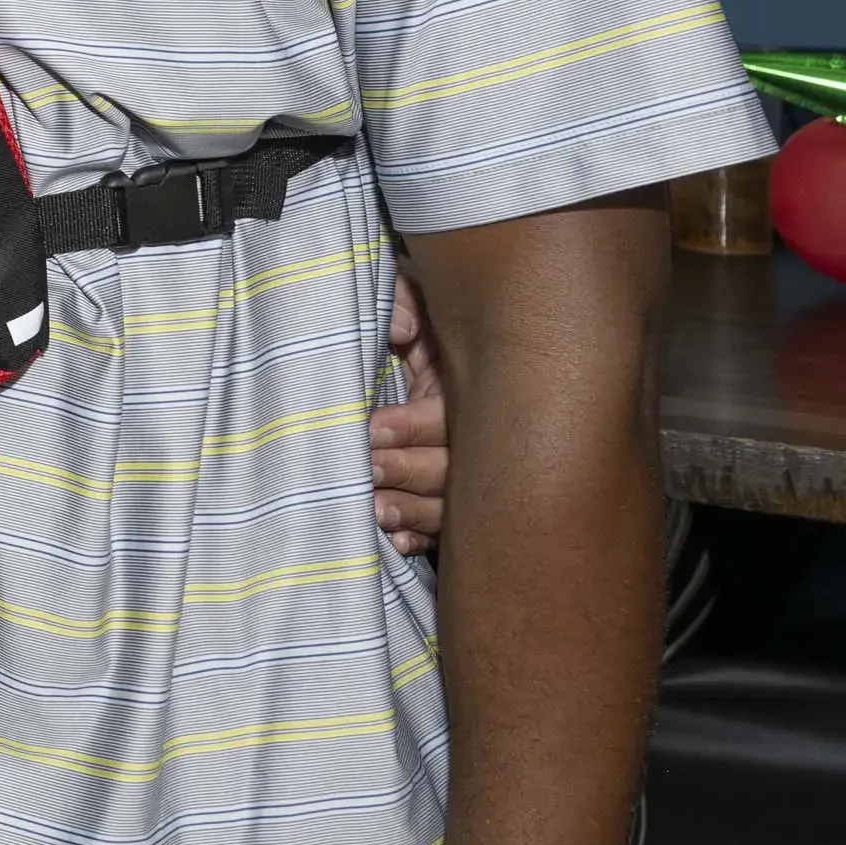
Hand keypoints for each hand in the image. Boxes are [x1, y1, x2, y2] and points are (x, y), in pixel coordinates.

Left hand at [372, 268, 448, 553]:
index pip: (452, 416)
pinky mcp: (452, 500)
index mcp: (468, 387)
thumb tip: (398, 327)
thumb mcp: (417, 303)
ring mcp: (467, 473)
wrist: (424, 342)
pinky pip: (443, 533)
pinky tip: (396, 541)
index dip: (416, 425)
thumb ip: (405, 302)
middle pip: (455, 469)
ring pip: (450, 508)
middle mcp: (475, 435)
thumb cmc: (415, 322)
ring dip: (413, 511)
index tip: (374, 428)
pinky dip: (418, 538)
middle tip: (370, 470)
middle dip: (411, 472)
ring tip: (376, 511)